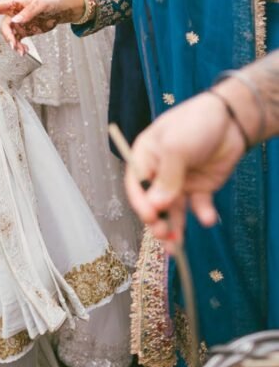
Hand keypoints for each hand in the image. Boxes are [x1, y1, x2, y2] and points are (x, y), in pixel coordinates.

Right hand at [0, 0, 83, 52]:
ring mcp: (18, 24)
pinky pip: (17, 41)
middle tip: (14, 46)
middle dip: (7, 37)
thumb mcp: (40, 5)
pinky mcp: (24, 32)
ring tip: (23, 52)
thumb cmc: (49, 3)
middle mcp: (13, 14)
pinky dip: (20, 48)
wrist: (60, 11)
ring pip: (10, 37)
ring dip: (14, 45)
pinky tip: (26, 51)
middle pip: (3, 27)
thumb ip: (28, 13)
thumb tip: (15, 21)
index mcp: (13, 4)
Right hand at [125, 92, 245, 249]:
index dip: (140, 202)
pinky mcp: (201, 188)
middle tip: (162, 234)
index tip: (150, 216)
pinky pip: (198, 206)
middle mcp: (160, 171)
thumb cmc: (194, 124)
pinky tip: (208, 218)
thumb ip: (166, 178)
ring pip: (173, 210)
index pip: (136, 184)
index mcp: (145, 156)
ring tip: (176, 246)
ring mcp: (180, 181)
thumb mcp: (176, 147)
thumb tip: (156, 206)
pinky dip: (202, 214)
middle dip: (155, 220)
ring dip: (174, 227)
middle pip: (152, 201)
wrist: (230, 120)